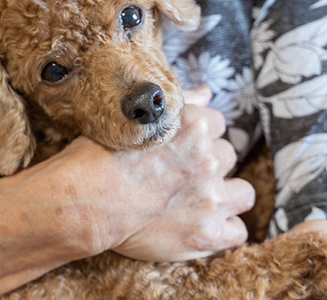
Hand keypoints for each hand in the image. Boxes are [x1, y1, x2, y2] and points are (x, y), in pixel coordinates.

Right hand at [41, 86, 254, 262]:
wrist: (83, 202)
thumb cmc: (96, 158)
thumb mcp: (129, 119)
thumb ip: (177, 103)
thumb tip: (206, 92)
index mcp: (191, 125)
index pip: (217, 124)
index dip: (199, 136)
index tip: (181, 147)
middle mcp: (207, 158)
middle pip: (228, 155)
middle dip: (209, 164)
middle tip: (180, 174)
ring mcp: (210, 198)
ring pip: (243, 193)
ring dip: (225, 195)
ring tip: (198, 201)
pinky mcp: (206, 234)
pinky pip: (238, 231)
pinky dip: (223, 229)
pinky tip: (200, 226)